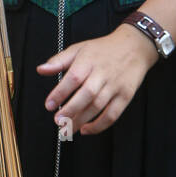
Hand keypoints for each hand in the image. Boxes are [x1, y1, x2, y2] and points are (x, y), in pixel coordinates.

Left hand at [36, 24, 157, 135]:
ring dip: (82, 120)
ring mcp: (115, 86)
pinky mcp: (125, 96)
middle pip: (87, 94)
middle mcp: (103, 74)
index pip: (73, 78)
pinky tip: (86, 129)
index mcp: (89, 61)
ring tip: (68, 129)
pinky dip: (99, 125)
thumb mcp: (79, 49)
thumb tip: (40, 70)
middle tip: (58, 121)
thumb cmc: (103, 49)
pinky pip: (113, 114)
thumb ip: (59, 61)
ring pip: (98, 106)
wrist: (135, 46)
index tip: (49, 105)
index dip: (60, 93)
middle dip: (71, 110)